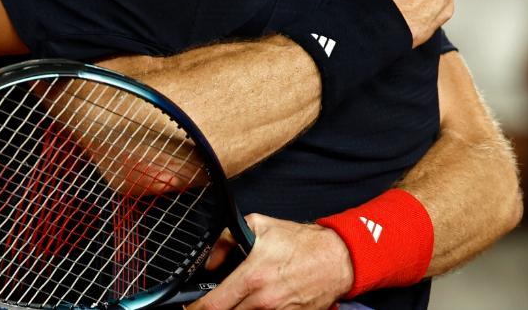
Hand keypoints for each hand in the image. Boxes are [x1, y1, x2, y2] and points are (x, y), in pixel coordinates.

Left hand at [188, 214, 352, 309]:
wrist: (337, 258)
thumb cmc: (301, 243)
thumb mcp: (260, 225)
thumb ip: (227, 239)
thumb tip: (210, 260)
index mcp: (252, 277)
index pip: (213, 306)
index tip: (190, 308)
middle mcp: (263, 301)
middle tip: (216, 302)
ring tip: (239, 300)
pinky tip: (258, 303)